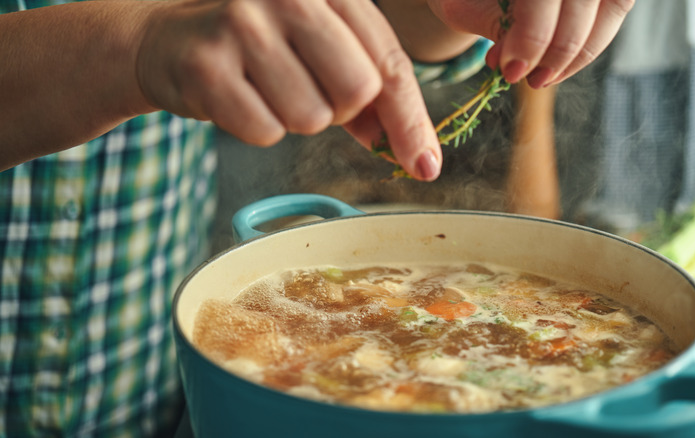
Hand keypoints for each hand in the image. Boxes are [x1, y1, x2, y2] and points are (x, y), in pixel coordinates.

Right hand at [136, 0, 441, 180]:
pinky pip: (265, 131)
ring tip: (265, 88)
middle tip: (305, 90)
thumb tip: (416, 153)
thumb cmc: (260, 49)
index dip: (410, 121)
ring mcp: (244, 23)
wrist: (169, 40)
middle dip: (339, 111)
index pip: (389, 63)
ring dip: (294, 119)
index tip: (424, 165)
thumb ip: (372, 95)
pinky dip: (258, 127)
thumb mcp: (323, 53)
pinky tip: (238, 97)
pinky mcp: (207, 63)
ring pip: (312, 118)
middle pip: (357, 92)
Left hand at [427, 0, 633, 86]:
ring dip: (580, 52)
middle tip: (529, 80)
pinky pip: (615, 10)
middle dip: (557, 49)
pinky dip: (589, 45)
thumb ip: (492, 26)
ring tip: (543, 78)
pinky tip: (557, 68)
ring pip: (613, 4)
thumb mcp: (465, 4)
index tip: (511, 70)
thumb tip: (514, 64)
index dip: (532, 36)